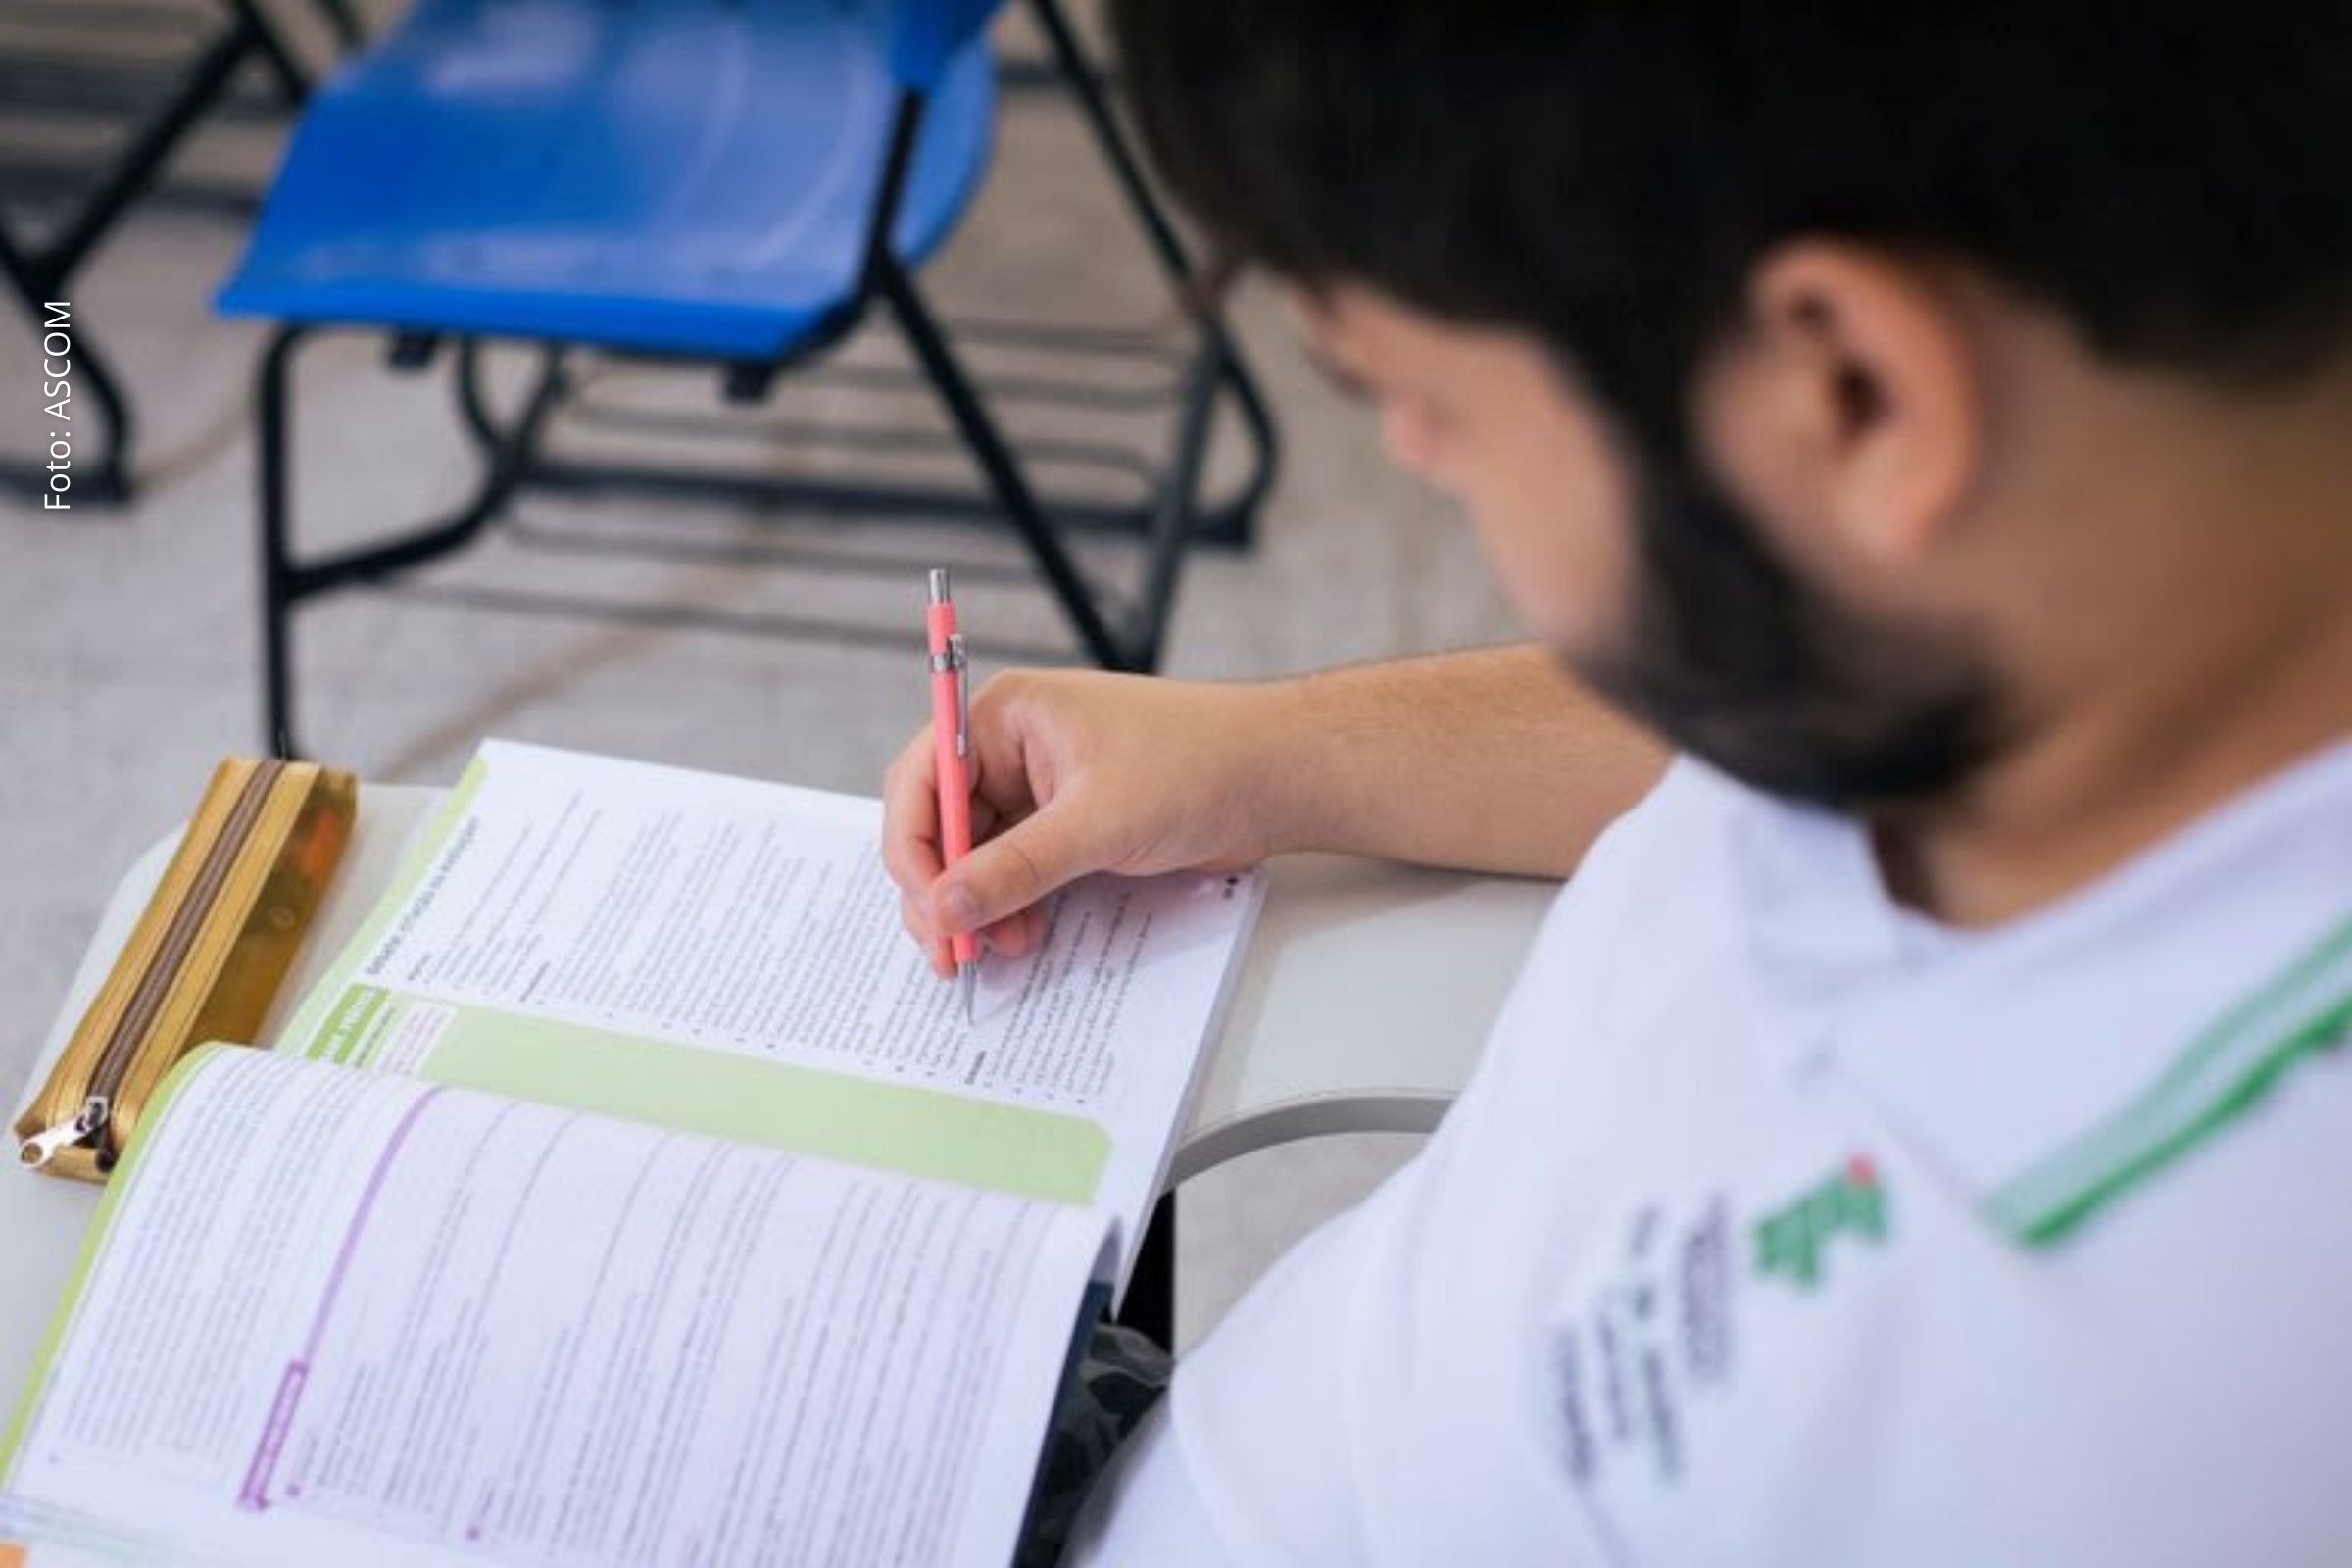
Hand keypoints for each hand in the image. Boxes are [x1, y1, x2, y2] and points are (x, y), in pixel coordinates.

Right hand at [881, 669, 1293, 975]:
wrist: (1277, 776)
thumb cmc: (1199, 764)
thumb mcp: (1098, 822)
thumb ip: (1016, 868)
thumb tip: (945, 908)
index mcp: (1005, 717)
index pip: (921, 781)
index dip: (913, 849)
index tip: (929, 910)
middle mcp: (1012, 748)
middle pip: (939, 826)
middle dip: (945, 891)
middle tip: (953, 954)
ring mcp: (1040, 789)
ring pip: (977, 857)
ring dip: (981, 908)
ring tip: (1002, 950)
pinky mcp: (1069, 825)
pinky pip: (1018, 870)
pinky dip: (1013, 906)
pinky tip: (1025, 936)